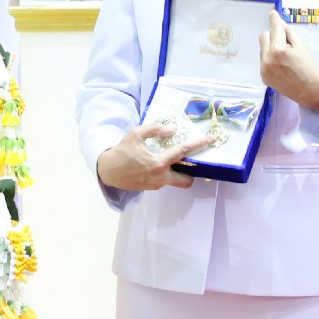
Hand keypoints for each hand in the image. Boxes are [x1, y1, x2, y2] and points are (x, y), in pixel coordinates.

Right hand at [96, 120, 212, 192]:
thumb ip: (155, 130)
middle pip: (187, 181)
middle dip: (192, 173)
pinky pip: (165, 181)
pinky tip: (157, 165)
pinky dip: (166, 173)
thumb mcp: (136, 134)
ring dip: (178, 172)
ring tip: (171, 161)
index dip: (198, 145)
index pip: (183, 152)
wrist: (108, 171)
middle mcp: (161, 177)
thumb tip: (172, 129)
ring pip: (176, 181)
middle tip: (190, 162)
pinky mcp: (151, 188)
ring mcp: (156, 185)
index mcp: (158, 162)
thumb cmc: (122, 151)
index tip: (211, 140)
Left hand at [261, 15, 318, 114]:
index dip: (275, 19)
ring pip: (263, 48)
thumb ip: (288, 32)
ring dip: (271, 47)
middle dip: (273, 36)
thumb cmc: (307, 65)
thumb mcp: (301, 45)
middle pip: (264, 36)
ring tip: (284, 57)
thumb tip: (278, 22)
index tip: (272, 13)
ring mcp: (263, 68)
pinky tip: (281, 66)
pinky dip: (270, 59)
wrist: (309, 90)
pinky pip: (263, 60)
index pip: (275, 29)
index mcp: (278, 49)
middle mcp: (267, 58)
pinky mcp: (262, 76)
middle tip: (285, 42)